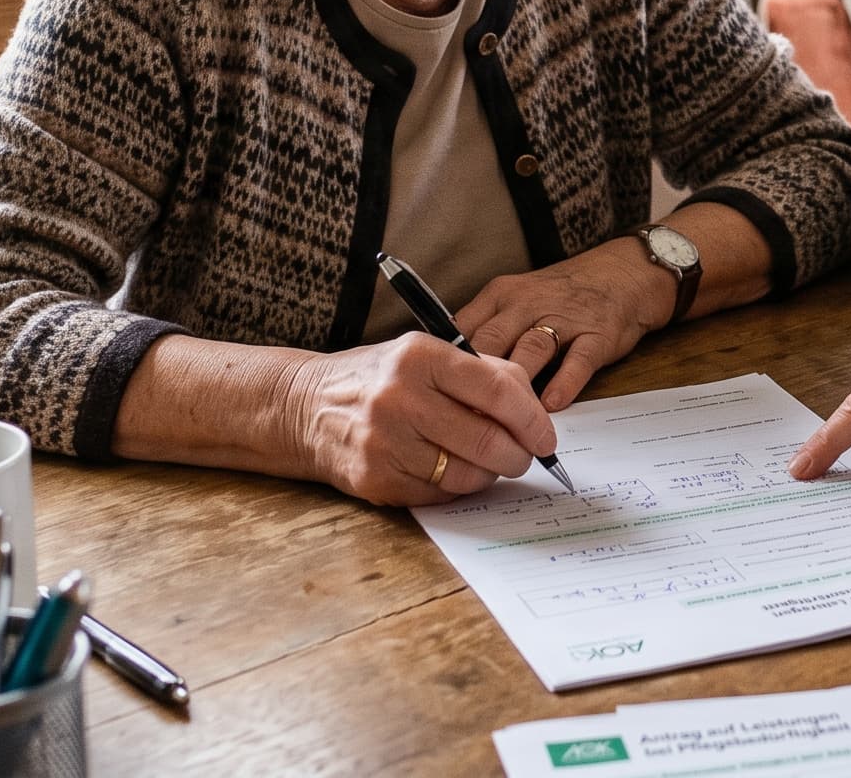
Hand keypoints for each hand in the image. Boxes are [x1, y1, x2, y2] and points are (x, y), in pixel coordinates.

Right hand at [277, 334, 556, 505]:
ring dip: (489, 474)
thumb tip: (534, 411)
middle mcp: (400, 397)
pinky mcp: (375, 478)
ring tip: (487, 463)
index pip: (497, 390)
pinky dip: (457, 488)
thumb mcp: (425, 355)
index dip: (532, 418)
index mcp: (420, 356)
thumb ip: (482, 373)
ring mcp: (384, 441)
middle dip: (518, 455)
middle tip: (524, 457)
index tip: (545, 436)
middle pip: (487, 439)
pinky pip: (439, 494)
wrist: (305, 407)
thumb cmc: (380, 378)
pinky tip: (451, 471)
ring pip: (467, 474)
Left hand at [456, 241, 674, 410]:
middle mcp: (528, 304)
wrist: (621, 274)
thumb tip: (442, 374)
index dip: (445, 366)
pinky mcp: (597, 334)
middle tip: (459, 419)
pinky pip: (578, 359)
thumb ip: (483, 331)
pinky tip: (551, 406)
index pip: (463, 329)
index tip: (434, 398)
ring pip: (531, 350)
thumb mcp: (514, 300)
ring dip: (516, 386)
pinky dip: (564, 382)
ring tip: (502, 423)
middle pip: (492, 342)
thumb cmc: (558, 296)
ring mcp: (564, 318)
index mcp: (500, 297)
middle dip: (474, 382)